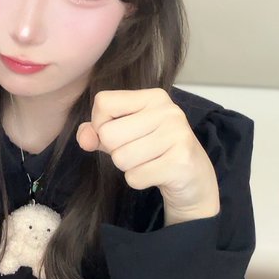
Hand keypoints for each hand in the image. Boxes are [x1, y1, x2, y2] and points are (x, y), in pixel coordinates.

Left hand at [76, 88, 219, 224]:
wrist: (194, 179)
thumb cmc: (155, 152)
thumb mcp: (124, 135)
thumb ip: (97, 132)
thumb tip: (84, 138)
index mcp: (153, 97)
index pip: (103, 102)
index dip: (100, 124)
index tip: (120, 133)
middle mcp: (168, 111)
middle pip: (108, 133)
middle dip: (115, 151)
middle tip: (139, 152)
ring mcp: (177, 135)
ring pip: (120, 158)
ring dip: (128, 167)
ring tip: (149, 162)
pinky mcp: (180, 162)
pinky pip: (134, 177)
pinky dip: (139, 181)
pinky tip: (156, 174)